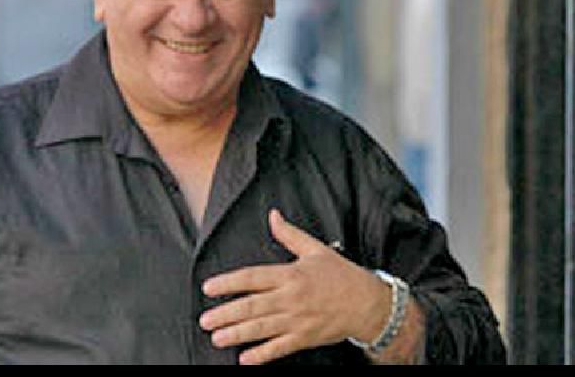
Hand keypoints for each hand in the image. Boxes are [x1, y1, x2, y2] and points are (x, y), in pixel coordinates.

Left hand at [199, 209, 389, 364]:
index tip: (209, 288)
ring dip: (237, 334)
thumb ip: (289, 234)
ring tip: (217, 338)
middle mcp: (291, 298)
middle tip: (206, 320)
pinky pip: (280, 348)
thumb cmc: (341, 276)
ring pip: (262, 328)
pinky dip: (262, 354)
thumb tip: (272, 215)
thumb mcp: (315, 249)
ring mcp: (297, 320)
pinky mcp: (305, 338)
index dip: (228, 283)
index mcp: (290, 274)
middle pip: (252, 306)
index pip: (252, 278)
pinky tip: (245, 359)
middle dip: (226, 314)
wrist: (369, 304)